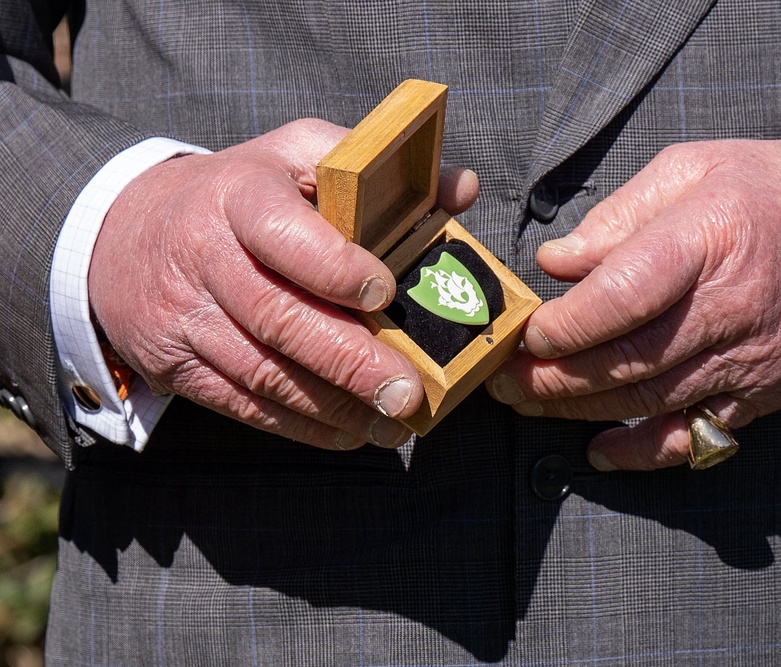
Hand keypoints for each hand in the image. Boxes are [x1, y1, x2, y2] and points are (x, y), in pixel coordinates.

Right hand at [90, 119, 478, 449]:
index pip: (281, 234)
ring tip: (394, 422)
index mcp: (238, 196)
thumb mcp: (296, 156)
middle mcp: (204, 257)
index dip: (332, 266)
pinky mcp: (177, 365)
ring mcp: (185, 317)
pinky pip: (242, 404)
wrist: (125, 234)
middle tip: (407, 391)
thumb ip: (376, 171)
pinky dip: (301, 425)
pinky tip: (350, 431)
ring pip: (263, 372)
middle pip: (277, 317)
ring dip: (335, 405)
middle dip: (349, 361)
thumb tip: (462, 189)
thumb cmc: (240, 193)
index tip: (384, 291)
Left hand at [490, 132, 780, 469]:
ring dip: (579, 409)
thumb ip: (619, 216)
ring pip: (649, 400)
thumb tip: (555, 262)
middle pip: (627, 359)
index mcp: (710, 237)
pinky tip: (599, 450)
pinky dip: (645, 451)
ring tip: (527, 401)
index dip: (566, 323)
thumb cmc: (775, 187)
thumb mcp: (694, 167)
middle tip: (501, 378)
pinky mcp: (767, 392)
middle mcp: (732, 306)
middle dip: (552, 376)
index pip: (624, 293)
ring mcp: (753, 358)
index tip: (523, 331)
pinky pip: (698, 436)